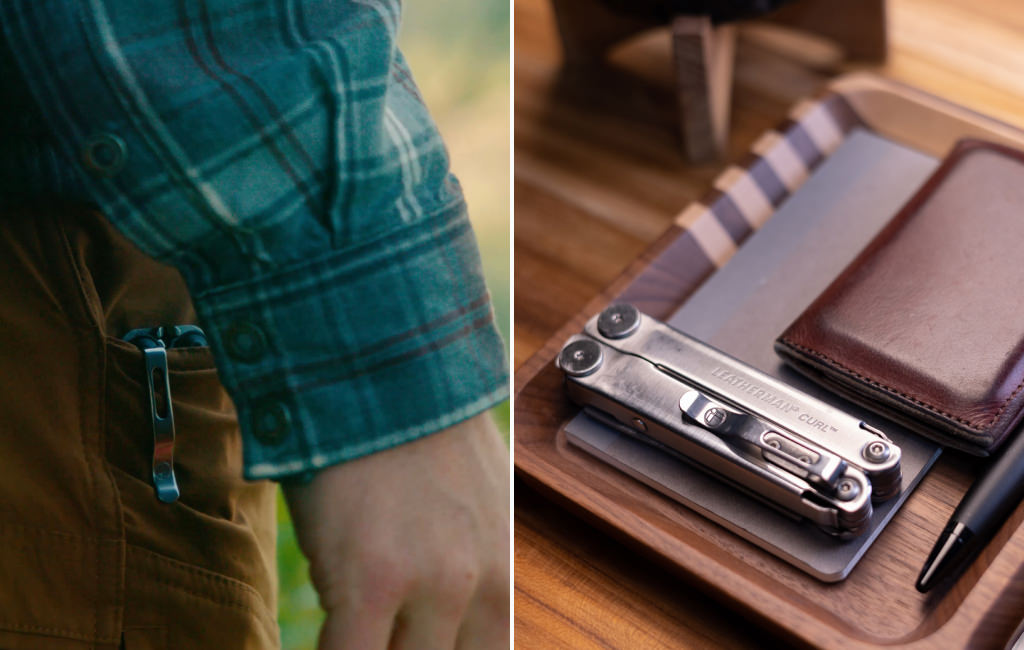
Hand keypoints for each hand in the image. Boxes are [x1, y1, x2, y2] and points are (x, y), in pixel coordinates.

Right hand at [282, 413, 509, 648]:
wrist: (382, 368)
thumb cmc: (415, 430)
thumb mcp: (468, 504)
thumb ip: (460, 565)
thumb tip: (433, 613)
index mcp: (503, 570)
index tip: (406, 637)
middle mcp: (481, 584)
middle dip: (407, 647)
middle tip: (378, 626)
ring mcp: (430, 586)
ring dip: (371, 646)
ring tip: (349, 619)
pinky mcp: (372, 583)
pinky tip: (324, 632)